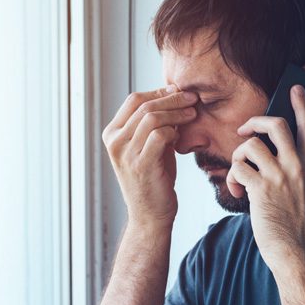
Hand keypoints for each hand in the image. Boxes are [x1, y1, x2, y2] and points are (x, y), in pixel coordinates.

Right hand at [102, 85, 198, 228]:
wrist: (150, 214)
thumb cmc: (152, 177)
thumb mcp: (147, 145)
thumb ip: (152, 123)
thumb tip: (172, 95)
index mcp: (112, 133)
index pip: (134, 99)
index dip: (158, 91)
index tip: (178, 91)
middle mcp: (114, 141)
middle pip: (144, 105)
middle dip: (172, 98)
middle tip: (192, 98)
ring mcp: (125, 153)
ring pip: (152, 117)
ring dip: (177, 112)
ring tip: (193, 113)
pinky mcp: (141, 164)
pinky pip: (159, 135)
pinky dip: (174, 130)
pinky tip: (182, 135)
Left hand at [226, 85, 304, 270]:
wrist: (297, 255)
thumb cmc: (300, 226)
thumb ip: (304, 169)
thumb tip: (289, 150)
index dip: (301, 104)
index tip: (294, 88)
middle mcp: (300, 166)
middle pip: (276, 124)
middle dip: (256, 121)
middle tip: (245, 130)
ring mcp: (281, 176)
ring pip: (251, 145)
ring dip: (238, 157)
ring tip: (239, 175)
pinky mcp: (261, 189)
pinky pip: (238, 168)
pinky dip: (232, 178)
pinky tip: (236, 192)